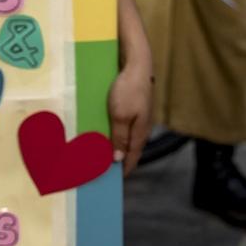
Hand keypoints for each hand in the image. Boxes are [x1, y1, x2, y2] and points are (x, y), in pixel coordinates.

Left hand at [106, 61, 151, 177]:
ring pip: (128, 137)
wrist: (138, 64)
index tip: (113, 181)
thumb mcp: (120, 116)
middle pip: (131, 149)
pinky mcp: (135, 107)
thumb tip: (118, 158)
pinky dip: (117, 133)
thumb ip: (119, 138)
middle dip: (119, 159)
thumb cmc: (129, 89)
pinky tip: (108, 131)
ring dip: (117, 145)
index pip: (132, 157)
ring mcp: (140, 116)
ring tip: (103, 152)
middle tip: (105, 168)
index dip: (124, 169)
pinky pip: (126, 125)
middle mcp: (142, 127)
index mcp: (140, 133)